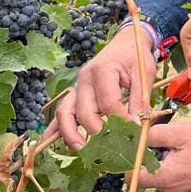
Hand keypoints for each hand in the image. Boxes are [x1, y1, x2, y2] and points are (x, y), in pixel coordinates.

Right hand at [41, 25, 155, 149]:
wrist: (125, 42)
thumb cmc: (135, 56)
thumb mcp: (144, 72)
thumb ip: (140, 99)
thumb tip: (138, 125)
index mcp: (102, 70)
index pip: (108, 102)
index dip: (121, 121)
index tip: (134, 132)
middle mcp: (84, 79)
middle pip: (84, 111)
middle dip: (97, 131)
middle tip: (112, 147)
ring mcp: (76, 87)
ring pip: (66, 113)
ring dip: (71, 133)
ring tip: (82, 149)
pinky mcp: (75, 94)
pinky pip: (61, 112)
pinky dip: (54, 128)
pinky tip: (46, 142)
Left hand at [135, 122, 190, 191]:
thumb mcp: (183, 132)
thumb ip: (156, 134)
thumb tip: (137, 134)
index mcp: (165, 177)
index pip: (131, 178)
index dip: (130, 160)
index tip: (136, 145)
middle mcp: (170, 191)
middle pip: (148, 175)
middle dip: (152, 157)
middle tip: (166, 139)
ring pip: (162, 176)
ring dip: (166, 161)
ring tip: (183, 146)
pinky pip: (175, 180)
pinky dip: (177, 167)